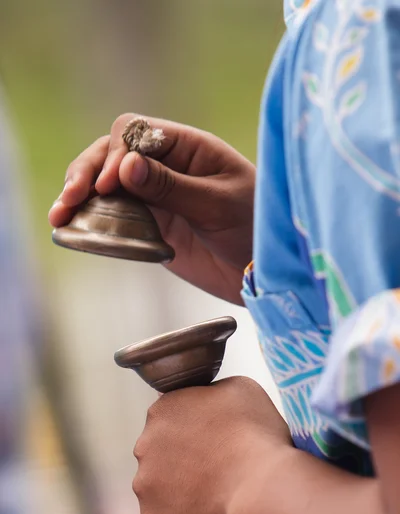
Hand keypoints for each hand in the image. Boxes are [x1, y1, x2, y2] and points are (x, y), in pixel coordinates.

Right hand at [49, 114, 254, 303]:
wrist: (265, 270)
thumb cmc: (256, 227)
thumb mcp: (217, 204)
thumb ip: (172, 186)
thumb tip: (125, 165)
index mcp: (187, 148)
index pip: (135, 133)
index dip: (115, 154)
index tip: (108, 185)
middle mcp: (166, 167)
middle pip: (111, 155)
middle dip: (87, 173)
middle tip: (71, 199)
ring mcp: (155, 197)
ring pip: (106, 186)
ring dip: (80, 197)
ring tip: (59, 217)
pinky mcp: (149, 225)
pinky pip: (113, 216)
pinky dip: (91, 220)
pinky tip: (72, 229)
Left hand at [132, 376, 291, 513]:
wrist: (264, 488)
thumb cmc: (257, 434)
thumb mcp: (239, 389)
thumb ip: (210, 392)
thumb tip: (206, 402)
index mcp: (162, 410)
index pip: (171, 419)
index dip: (196, 431)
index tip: (216, 442)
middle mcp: (143, 446)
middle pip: (161, 454)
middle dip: (182, 462)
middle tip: (217, 472)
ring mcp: (145, 487)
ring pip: (160, 490)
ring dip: (180, 493)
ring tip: (217, 499)